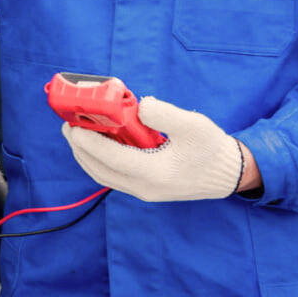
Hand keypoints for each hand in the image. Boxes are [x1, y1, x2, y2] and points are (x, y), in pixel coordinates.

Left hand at [61, 93, 245, 201]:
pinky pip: (113, 177)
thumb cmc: (212, 149)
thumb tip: (139, 106)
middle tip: (68, 126)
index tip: (72, 126)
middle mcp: (145, 188)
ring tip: (78, 133)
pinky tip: (99, 142)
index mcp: (155, 173)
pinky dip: (100, 160)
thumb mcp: (193, 125)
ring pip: (104, 176)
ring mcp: (144, 191)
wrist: (229, 173)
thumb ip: (164, 114)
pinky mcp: (146, 188)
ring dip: (86, 156)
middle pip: (99, 170)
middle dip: (79, 148)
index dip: (88, 142)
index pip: (111, 158)